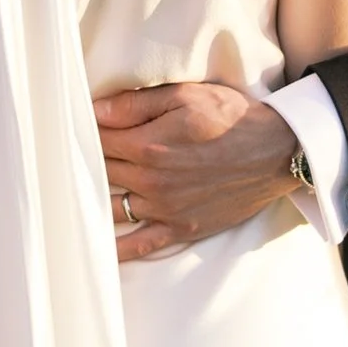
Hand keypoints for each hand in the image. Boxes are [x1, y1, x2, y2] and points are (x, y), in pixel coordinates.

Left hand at [92, 81, 300, 261]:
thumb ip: (137, 104)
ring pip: (112, 207)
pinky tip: (99, 250)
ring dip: (92, 200)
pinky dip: (118, 250)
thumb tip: (95, 110)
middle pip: (100, 171)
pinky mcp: (181, 228)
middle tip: (71, 155)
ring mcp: (164, 208)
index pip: (97, 139)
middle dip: (85, 161)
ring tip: (75, 194)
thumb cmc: (232, 117)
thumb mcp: (186, 96)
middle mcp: (150, 181)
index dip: (84, 130)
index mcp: (147, 145)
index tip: (75, 125)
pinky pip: (141, 244)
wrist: (276, 152)